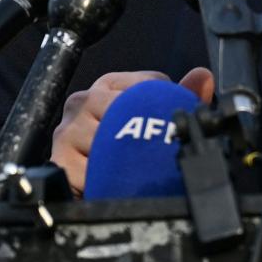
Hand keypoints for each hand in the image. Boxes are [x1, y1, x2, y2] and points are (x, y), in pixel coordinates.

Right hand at [50, 67, 214, 197]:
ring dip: (127, 160)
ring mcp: (67, 131)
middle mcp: (82, 102)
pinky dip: (107, 179)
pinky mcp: (59, 160)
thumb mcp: (153, 119)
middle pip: (126, 110)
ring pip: (109, 141)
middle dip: (146, 134)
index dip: (165, 107)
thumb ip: (180, 97)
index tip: (166, 124)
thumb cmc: (122, 147)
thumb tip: (203, 76)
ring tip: (136, 167)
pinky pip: (91, 170)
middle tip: (157, 151)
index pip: (147, 84)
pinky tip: (114, 180)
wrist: (88, 186)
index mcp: (107, 85)